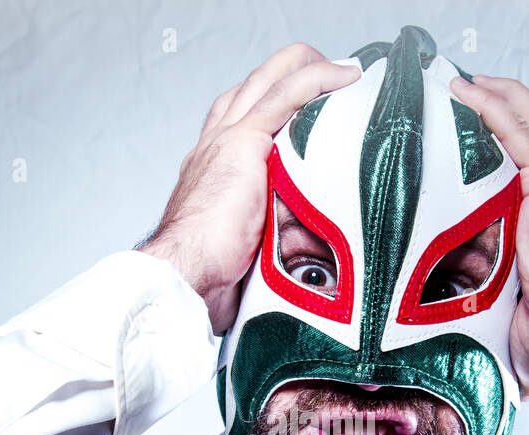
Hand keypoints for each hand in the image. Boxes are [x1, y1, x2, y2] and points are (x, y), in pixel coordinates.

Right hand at [139, 45, 360, 334]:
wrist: (185, 273)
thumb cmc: (206, 275)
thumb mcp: (242, 247)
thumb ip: (264, 234)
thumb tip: (302, 250)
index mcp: (208, 168)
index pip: (236, 119)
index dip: (266, 104)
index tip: (300, 107)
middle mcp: (212, 146)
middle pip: (249, 88)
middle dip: (288, 74)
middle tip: (325, 74)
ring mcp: (226, 140)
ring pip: (266, 81)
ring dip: (305, 66)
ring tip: (341, 69)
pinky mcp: (243, 143)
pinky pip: (285, 96)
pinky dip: (315, 79)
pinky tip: (342, 75)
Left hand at [450, 74, 528, 398]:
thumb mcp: (522, 328)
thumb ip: (503, 334)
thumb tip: (480, 373)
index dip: (507, 150)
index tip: (471, 140)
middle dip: (500, 110)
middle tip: (460, 97)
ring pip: (528, 121)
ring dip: (494, 96)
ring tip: (460, 82)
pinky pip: (518, 130)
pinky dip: (493, 106)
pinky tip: (467, 91)